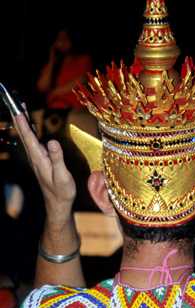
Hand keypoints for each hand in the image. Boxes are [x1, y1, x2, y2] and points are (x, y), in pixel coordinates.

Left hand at [12, 106, 75, 222]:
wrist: (58, 203)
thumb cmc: (62, 191)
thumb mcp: (62, 175)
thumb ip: (57, 158)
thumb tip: (52, 141)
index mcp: (39, 158)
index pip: (28, 135)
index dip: (22, 120)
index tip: (17, 106)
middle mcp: (34, 156)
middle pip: (23, 133)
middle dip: (18, 116)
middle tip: (13, 100)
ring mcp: (36, 158)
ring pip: (26, 136)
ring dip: (23, 121)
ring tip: (20, 107)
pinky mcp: (40, 160)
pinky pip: (32, 140)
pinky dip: (29, 129)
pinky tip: (30, 125)